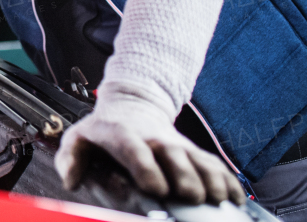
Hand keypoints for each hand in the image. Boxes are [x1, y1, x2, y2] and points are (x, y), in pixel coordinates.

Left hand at [55, 89, 245, 205]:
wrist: (130, 107)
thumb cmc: (102, 131)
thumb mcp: (78, 139)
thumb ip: (71, 158)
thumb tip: (72, 180)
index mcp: (122, 135)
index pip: (133, 148)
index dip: (145, 166)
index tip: (155, 187)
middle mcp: (154, 139)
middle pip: (174, 155)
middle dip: (184, 176)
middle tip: (190, 196)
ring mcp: (177, 144)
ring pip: (199, 159)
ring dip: (211, 179)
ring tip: (217, 199)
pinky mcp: (194, 152)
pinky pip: (215, 164)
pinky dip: (227, 181)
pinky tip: (234, 199)